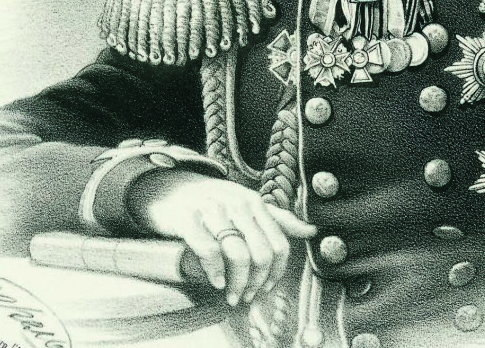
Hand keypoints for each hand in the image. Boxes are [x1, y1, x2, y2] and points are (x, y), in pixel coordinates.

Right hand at [128, 169, 316, 305]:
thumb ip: (279, 219)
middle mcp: (237, 205)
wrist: (172, 187)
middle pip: (261, 253)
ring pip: (238, 254)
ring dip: (237, 283)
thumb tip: (312, 231)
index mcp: (254, 203)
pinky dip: (215, 271)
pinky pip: (208, 250)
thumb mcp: (248, 204)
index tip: (265, 287)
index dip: (276, 272)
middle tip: (247, 296)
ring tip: (232, 295)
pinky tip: (217, 282)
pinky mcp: (188, 219)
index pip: (278, 244)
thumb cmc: (215, 201)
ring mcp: (212, 211)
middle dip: (256, 282)